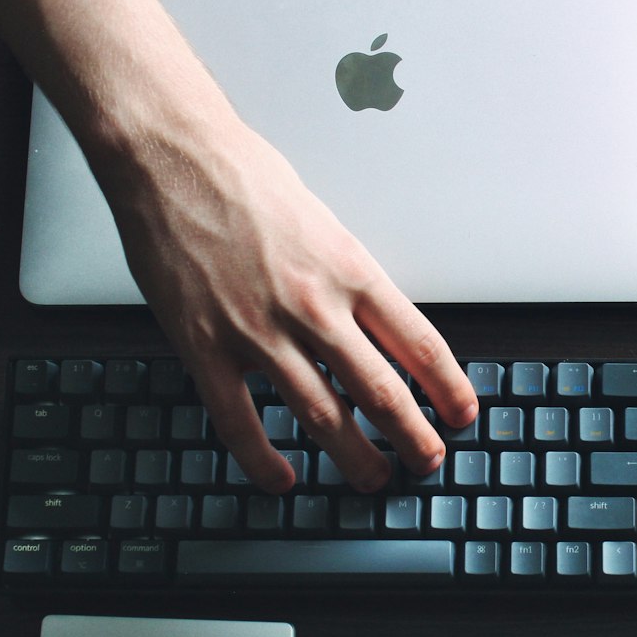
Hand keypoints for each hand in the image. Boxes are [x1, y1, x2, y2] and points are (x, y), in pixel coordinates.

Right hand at [99, 111, 478, 493]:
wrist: (174, 158)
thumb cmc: (249, 180)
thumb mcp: (325, 224)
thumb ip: (351, 279)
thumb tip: (379, 326)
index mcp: (351, 271)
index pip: (420, 344)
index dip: (449, 388)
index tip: (461, 414)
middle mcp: (315, 307)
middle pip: (382, 392)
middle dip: (414, 438)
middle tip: (428, 462)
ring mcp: (259, 332)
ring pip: (322, 416)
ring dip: (354, 458)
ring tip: (373, 479)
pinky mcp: (205, 348)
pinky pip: (240, 423)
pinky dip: (264, 460)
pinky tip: (282, 478)